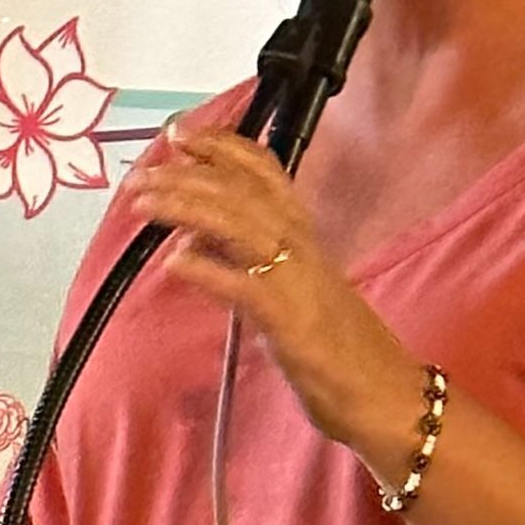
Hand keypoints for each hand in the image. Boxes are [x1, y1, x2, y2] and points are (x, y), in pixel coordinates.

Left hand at [124, 128, 419, 457]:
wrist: (383, 392)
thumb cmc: (336, 344)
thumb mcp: (286, 288)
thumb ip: (243, 260)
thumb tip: (192, 242)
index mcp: (303, 234)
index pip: (265, 172)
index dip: (221, 147)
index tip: (181, 132)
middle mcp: (302, 245)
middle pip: (242, 192)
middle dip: (188, 175)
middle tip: (141, 172)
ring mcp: (297, 281)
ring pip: (241, 226)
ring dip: (188, 208)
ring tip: (144, 204)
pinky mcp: (292, 322)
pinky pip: (245, 287)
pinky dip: (208, 271)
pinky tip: (174, 264)